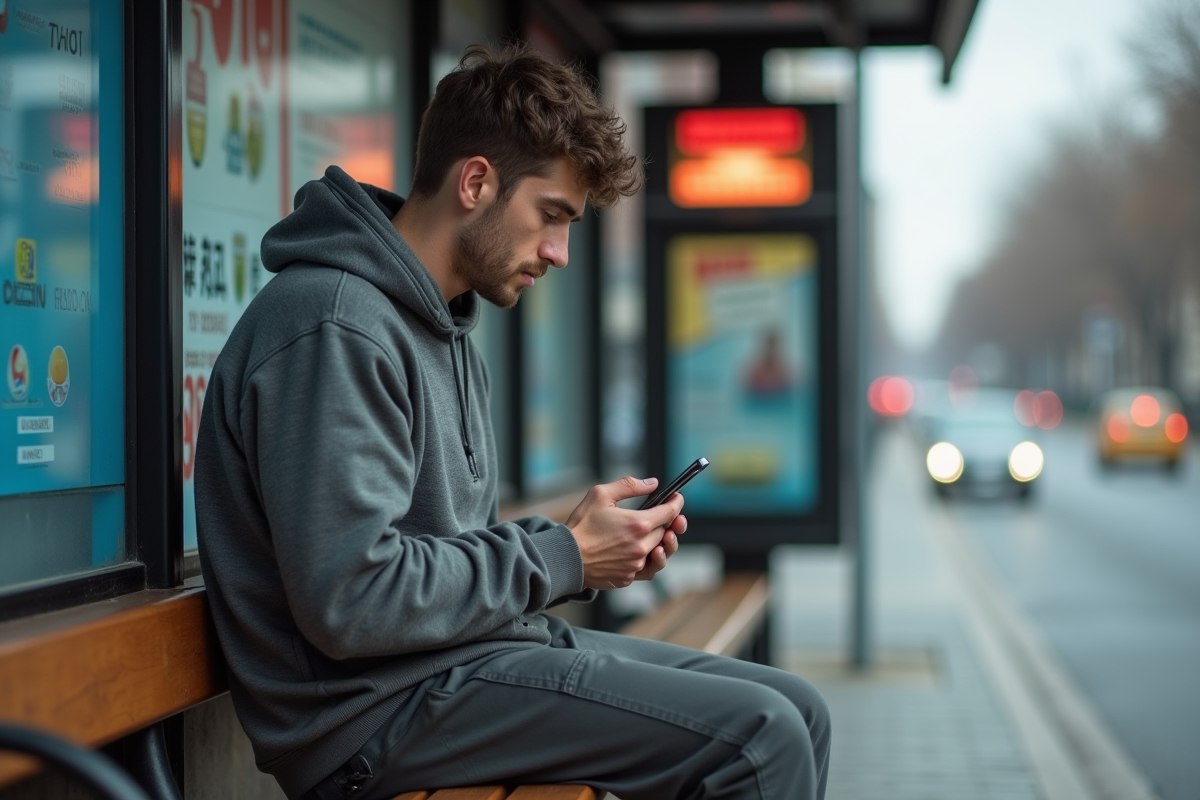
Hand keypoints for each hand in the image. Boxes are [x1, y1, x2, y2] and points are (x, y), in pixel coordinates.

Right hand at [566, 477, 685, 589]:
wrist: (564, 557)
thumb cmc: (581, 525)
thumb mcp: (601, 495)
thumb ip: (629, 486)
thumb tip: (652, 484)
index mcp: (638, 524)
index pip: (670, 513)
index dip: (676, 503)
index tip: (676, 498)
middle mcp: (641, 547)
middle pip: (666, 532)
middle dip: (668, 522)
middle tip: (664, 514)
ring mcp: (635, 565)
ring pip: (659, 553)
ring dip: (661, 542)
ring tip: (660, 535)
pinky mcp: (627, 578)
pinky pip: (645, 569)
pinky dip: (647, 559)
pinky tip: (641, 551)